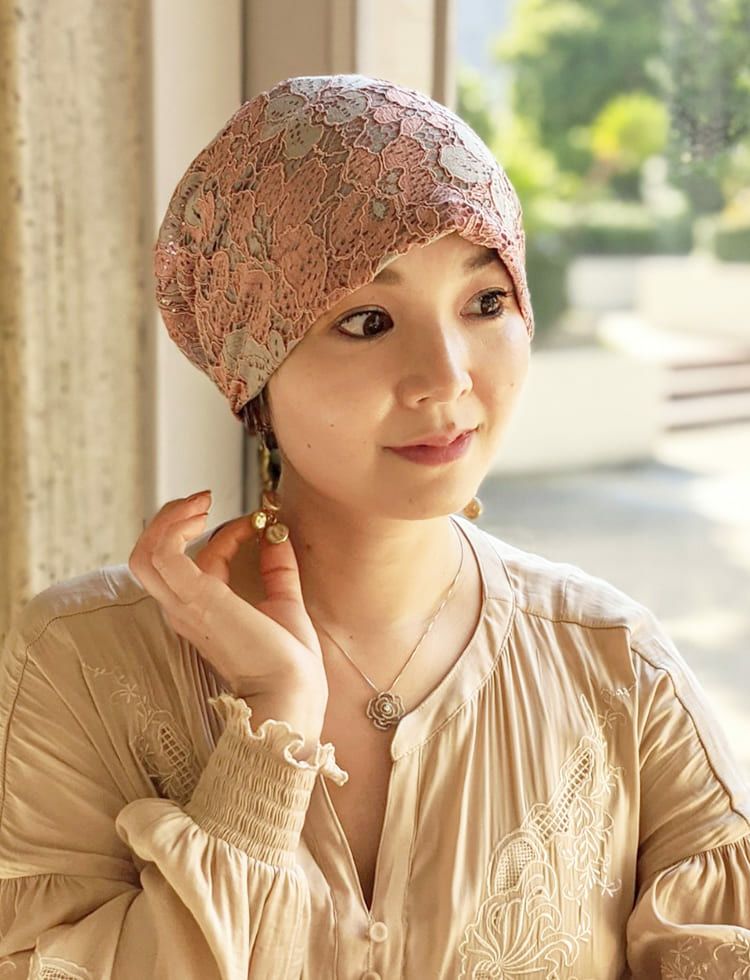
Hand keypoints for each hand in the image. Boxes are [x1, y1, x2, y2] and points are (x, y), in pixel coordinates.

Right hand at [128, 491, 328, 710]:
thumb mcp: (284, 602)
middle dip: (173, 519)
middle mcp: (183, 609)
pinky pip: (162, 555)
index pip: (194, 561)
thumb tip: (277, 533)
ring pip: (144, 554)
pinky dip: (175, 528)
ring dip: (168, 519)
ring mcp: (185, 605)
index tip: (258, 523)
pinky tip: (204, 516)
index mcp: (201, 612)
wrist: (293, 690)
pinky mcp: (195, 598)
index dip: (224, 533)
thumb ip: (278, 569)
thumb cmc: (290, 661)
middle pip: (149, 556)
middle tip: (205, 499)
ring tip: (200, 502)